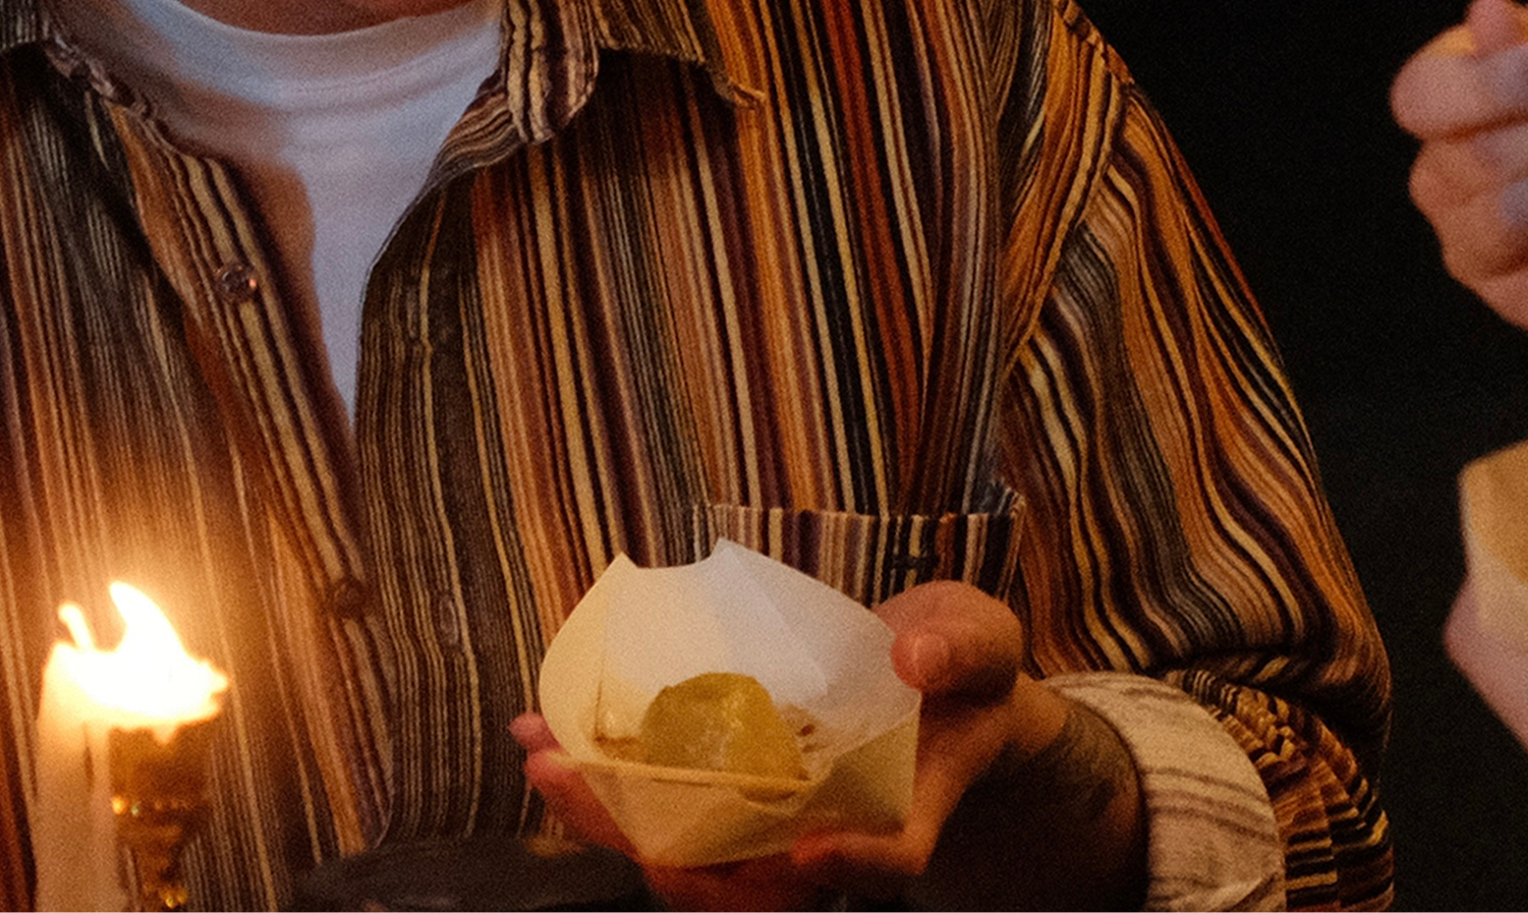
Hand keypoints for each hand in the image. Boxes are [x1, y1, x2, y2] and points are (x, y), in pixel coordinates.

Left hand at [517, 581, 1134, 912]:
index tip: (809, 852)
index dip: (852, 868)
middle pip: (750, 885)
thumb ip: (959, 649)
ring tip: (542, 758)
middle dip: (665, 852)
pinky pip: (662, 808)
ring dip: (609, 818)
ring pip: (689, 856)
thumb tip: (913, 656)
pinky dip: (602, 781)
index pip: (890, 861)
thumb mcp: (984, 642)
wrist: (940, 682)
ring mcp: (772, 820)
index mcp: (903, 811)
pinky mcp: (730, 788)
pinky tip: (546, 736)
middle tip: (584, 786)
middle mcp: (828, 835)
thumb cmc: (966, 671)